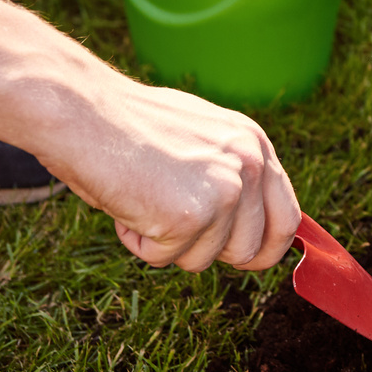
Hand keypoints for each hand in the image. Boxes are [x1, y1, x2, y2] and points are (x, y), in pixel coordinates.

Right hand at [36, 76, 299, 271]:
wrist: (84, 111)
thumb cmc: (127, 125)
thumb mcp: (200, 140)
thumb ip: (227, 174)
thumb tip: (241, 227)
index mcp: (255, 145)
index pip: (287, 218)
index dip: (266, 247)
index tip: (245, 260)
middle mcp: (250, 165)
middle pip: (251, 250)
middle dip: (211, 252)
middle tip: (172, 227)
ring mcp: (225, 191)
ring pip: (203, 259)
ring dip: (167, 244)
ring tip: (143, 198)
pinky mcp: (192, 216)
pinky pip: (164, 257)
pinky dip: (138, 241)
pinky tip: (127, 202)